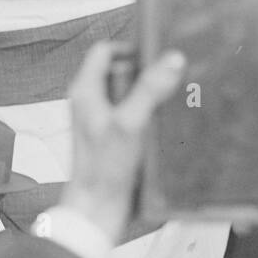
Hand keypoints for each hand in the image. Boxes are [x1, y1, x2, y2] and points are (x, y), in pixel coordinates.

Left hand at [61, 41, 185, 243]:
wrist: (98, 209)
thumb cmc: (105, 168)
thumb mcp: (131, 123)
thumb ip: (150, 89)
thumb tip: (172, 59)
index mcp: (85, 90)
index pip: (105, 50)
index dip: (130, 49)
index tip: (156, 56)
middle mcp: (90, 102)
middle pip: (120, 71)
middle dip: (144, 74)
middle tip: (168, 81)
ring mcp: (101, 119)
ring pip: (129, 94)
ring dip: (149, 97)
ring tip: (168, 104)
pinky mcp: (113, 137)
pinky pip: (133, 114)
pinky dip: (148, 116)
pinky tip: (163, 127)